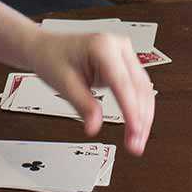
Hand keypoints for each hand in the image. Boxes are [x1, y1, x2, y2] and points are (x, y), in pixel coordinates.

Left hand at [31, 30, 156, 155]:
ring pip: (144, 88)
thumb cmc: (53, 58)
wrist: (47, 48)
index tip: (135, 130)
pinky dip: (138, 108)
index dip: (131, 110)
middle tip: (136, 144)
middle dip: (140, 118)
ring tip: (137, 140)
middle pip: (139, 87)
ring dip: (143, 116)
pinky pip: (138, 88)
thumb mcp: (64, 85)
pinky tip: (137, 126)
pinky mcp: (125, 64)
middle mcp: (118, 47)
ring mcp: (124, 54)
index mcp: (103, 47)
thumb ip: (83, 106)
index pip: (123, 83)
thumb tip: (95, 127)